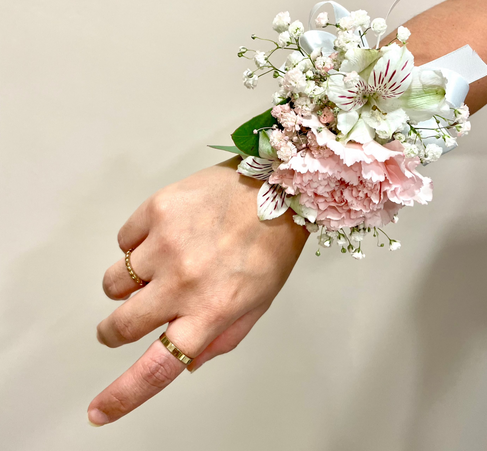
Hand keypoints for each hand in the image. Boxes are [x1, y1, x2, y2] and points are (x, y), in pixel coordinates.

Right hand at [87, 157, 308, 425]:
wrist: (276, 187)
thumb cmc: (271, 246)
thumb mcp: (258, 303)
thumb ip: (222, 338)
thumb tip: (187, 362)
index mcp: (212, 311)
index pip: (158, 367)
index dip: (123, 395)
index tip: (99, 411)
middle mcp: (184, 282)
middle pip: (120, 326)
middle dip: (113, 330)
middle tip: (123, 319)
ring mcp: (166, 244)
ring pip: (113, 283)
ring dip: (127, 284)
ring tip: (159, 265)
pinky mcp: (156, 210)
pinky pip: (123, 240)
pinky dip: (138, 244)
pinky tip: (167, 234)